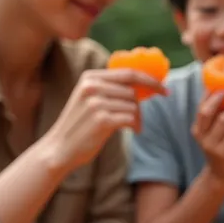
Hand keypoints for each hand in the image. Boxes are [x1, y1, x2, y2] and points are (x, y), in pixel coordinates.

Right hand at [46, 68, 167, 171]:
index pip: (129, 73)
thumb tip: (144, 84)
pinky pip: (131, 118)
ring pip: (133, 105)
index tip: (164, 89)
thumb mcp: (90, 99)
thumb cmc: (80, 125)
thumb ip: (111, 88)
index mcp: (90, 77)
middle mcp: (92, 87)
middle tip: (139, 120)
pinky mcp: (101, 120)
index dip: (150, 80)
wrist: (59, 149)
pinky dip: (136, 125)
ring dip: (138, 118)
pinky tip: (133, 131)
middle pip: (132, 91)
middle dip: (140, 106)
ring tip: (132, 127)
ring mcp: (96, 103)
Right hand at [191, 91, 223, 184]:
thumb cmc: (221, 149)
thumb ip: (218, 118)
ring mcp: (212, 145)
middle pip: (206, 111)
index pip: (200, 107)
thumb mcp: (215, 133)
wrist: (221, 176)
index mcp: (197, 129)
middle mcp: (202, 136)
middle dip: (218, 98)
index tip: (218, 84)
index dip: (208, 94)